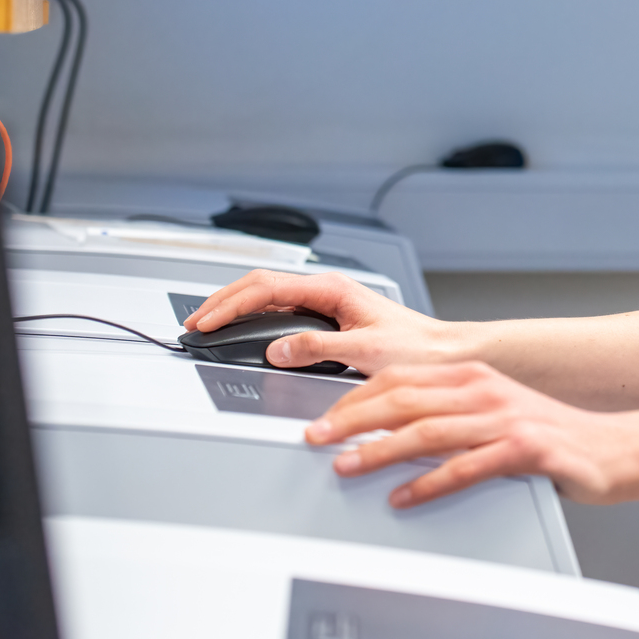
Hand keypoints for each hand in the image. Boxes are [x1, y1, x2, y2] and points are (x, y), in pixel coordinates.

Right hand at [184, 269, 458, 373]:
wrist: (444, 354)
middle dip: (224, 301)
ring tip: (209, 323)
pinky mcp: (330, 318)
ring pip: (269, 295)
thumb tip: (277, 349)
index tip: (207, 322)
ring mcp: (328, 302)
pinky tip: (243, 328)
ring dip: (236, 306)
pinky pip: (282, 310)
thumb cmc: (417, 350)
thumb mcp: (364, 353)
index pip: (267, 288)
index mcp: (333, 290)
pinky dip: (255, 317)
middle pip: (261, 285)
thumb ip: (318, 349)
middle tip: (195, 323)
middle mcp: (328, 291)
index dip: (231, 304)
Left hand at [305, 361, 638, 508]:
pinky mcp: (525, 449)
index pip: (401, 377)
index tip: (322, 415)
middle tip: (317, 438)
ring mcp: (506, 418)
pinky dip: (428, 483)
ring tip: (347, 466)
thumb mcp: (495, 412)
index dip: (355, 395)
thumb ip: (450, 413)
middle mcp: (486, 390)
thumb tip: (392, 427)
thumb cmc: (550, 434)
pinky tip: (404, 497)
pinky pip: (466, 467)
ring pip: (427, 431)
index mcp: (474, 376)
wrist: (613, 447)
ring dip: (380, 450)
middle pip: (405, 399)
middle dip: (353, 419)